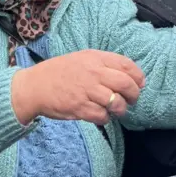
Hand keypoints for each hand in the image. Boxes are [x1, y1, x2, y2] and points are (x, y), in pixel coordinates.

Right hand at [11, 49, 145, 125]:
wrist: (35, 86)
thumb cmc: (60, 72)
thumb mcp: (83, 59)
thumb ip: (104, 64)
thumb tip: (129, 76)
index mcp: (95, 58)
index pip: (126, 65)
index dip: (138, 76)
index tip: (140, 84)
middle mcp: (93, 73)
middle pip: (125, 84)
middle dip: (134, 94)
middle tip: (132, 99)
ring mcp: (87, 91)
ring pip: (116, 102)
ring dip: (121, 109)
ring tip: (116, 110)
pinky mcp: (79, 107)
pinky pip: (102, 116)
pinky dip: (106, 118)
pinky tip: (101, 116)